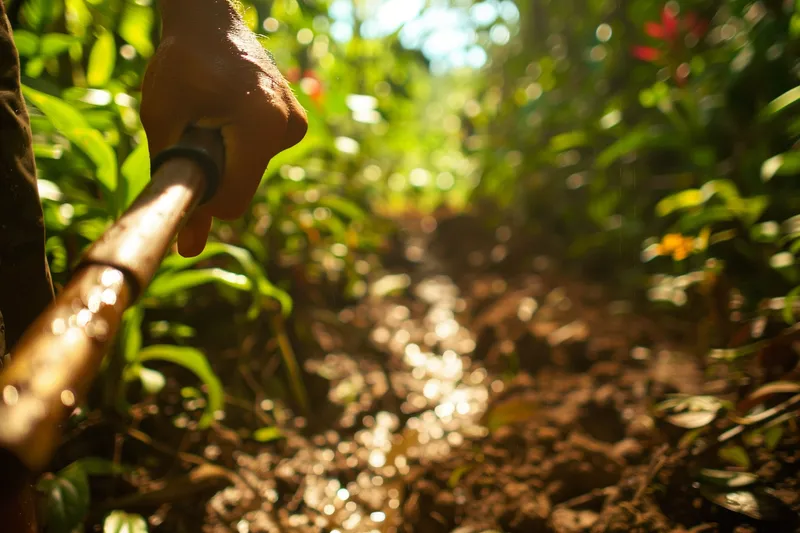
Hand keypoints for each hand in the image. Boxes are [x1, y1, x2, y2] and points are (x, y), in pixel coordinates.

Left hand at [140, 0, 307, 256]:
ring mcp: (296, 123)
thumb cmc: (180, 65)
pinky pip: (262, 153)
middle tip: (193, 129)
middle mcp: (288, 126)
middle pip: (244, 186)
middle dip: (215, 173)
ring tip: (211, 113)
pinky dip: (241, 146)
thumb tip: (190, 251)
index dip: (202, 198)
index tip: (183, 171)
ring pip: (252, 171)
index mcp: (261, 126)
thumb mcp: (165, 122)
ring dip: (227, 157)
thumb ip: (175, 182)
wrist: (209, 21)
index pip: (234, 201)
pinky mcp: (296, 121)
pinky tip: (228, 112)